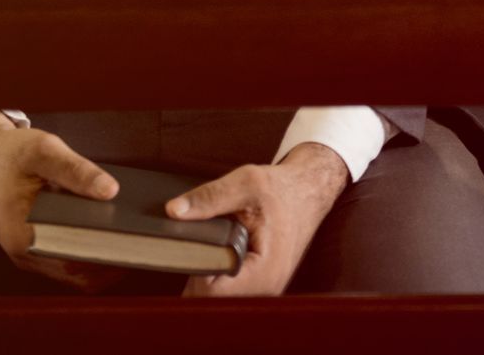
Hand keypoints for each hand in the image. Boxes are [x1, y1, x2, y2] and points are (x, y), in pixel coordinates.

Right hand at [0, 110, 124, 290]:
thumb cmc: (12, 155)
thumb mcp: (45, 152)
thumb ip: (77, 171)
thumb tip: (111, 191)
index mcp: (23, 235)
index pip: (73, 261)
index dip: (108, 257)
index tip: (139, 244)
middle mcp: (26, 253)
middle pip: (80, 271)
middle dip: (114, 259)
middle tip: (149, 240)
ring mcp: (33, 253)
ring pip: (78, 269)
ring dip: (107, 257)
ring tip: (140, 235)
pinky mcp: (41, 246)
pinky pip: (73, 258)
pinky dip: (95, 250)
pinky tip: (119, 230)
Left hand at [169, 142, 348, 296]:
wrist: (309, 191)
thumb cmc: (282, 189)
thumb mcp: (246, 183)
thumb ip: (209, 198)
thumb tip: (173, 211)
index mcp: (265, 270)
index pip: (208, 291)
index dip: (190, 268)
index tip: (182, 246)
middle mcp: (266, 289)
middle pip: (208, 299)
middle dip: (193, 273)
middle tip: (187, 244)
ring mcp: (263, 291)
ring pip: (215, 298)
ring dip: (202, 276)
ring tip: (201, 247)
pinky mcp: (258, 287)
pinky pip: (225, 292)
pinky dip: (213, 275)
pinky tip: (211, 254)